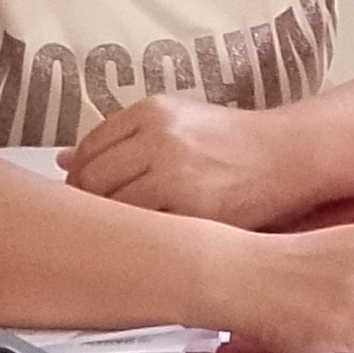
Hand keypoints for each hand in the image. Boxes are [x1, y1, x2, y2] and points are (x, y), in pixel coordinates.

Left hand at [64, 98, 293, 228]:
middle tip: (97, 221)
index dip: (79, 177)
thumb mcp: (177, 122)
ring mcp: (176, 174)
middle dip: (88, 203)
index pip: (88, 148)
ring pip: (114, 207)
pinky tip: (150, 242)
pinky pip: (147, 229)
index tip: (85, 193)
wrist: (290, 155)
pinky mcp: (194, 209)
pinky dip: (141, 238)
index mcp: (151, 111)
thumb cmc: (233, 143)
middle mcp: (159, 137)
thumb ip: (121, 138)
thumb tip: (63, 158)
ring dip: (111, 224)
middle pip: (93, 179)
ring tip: (123, 233)